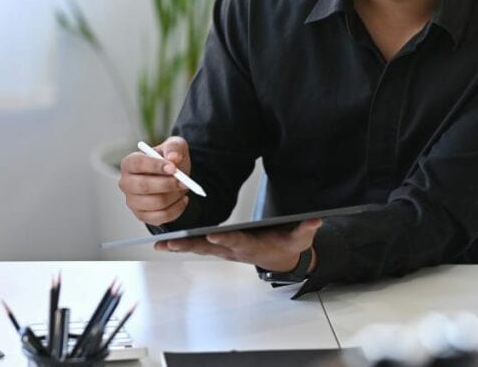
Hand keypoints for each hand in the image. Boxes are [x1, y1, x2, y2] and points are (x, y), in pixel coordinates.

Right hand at [118, 136, 191, 225]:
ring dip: (174, 196)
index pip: (138, 164)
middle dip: (167, 184)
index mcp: (129, 163)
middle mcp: (126, 183)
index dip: (155, 166)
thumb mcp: (174, 146)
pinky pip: (160, 217)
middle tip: (184, 181)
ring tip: (183, 188)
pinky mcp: (142, 215)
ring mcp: (132, 201)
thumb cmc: (170, 160)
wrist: (173, 177)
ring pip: (155, 203)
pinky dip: (176, 209)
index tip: (173, 168)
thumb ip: (174, 147)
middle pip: (144, 186)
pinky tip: (183, 200)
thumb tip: (173, 158)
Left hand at [154, 219, 322, 272]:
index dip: (226, 240)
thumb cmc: (286, 246)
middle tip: (172, 243)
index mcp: (252, 245)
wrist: (280, 259)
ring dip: (181, 246)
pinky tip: (165, 243)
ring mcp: (225, 250)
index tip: (213, 236)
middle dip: (191, 245)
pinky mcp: (219, 248)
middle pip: (210, 248)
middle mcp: (234, 250)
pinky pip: (198, 246)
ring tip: (161, 245)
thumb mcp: (300, 238)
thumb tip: (315, 219)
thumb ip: (306, 229)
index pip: (237, 242)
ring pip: (200, 248)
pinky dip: (182, 245)